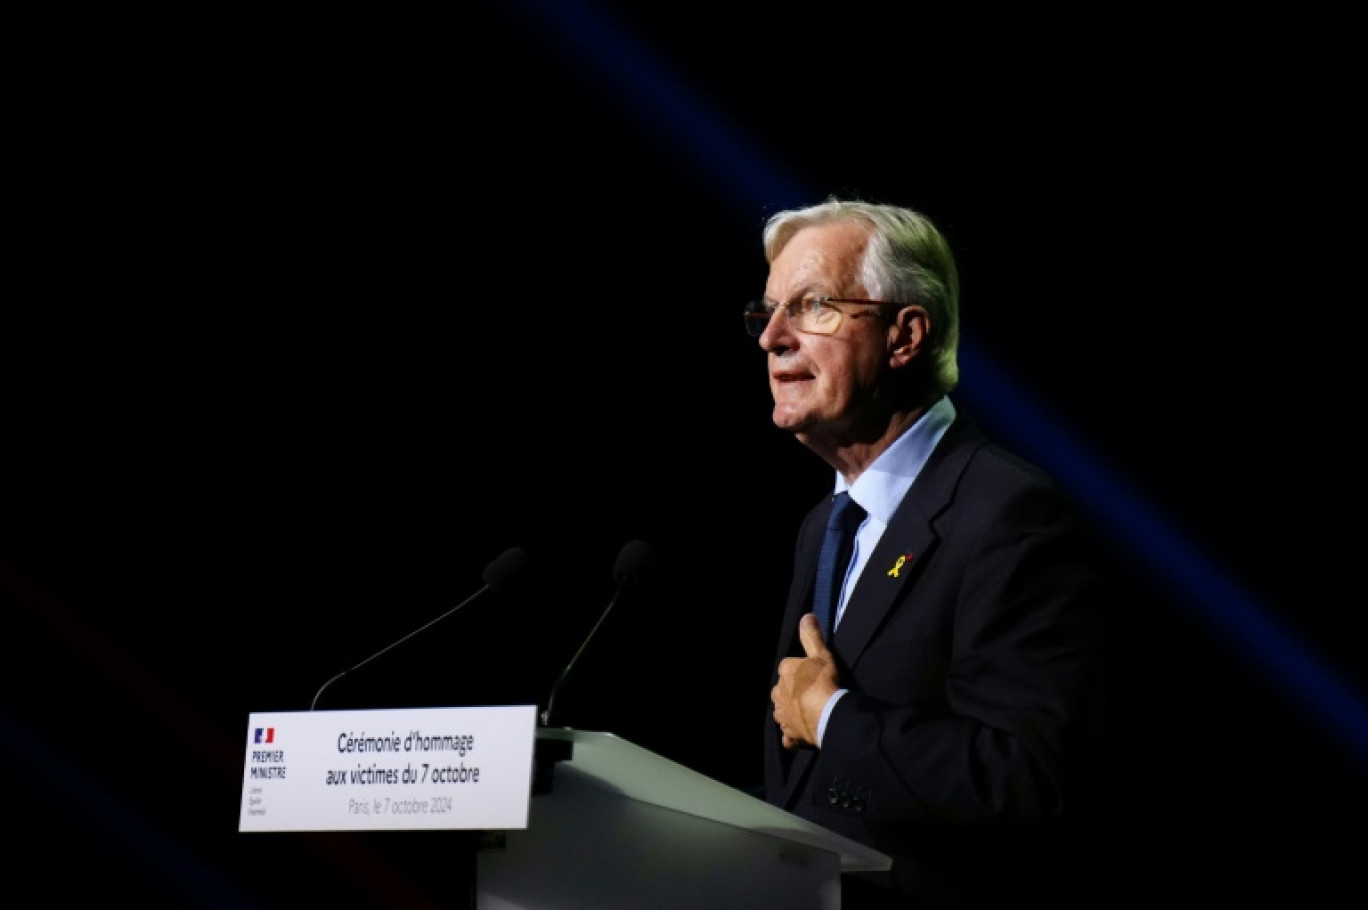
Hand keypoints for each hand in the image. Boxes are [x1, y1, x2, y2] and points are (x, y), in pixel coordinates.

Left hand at [771, 613, 839, 749]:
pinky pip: (788, 736)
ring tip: (809, 713)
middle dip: (793, 692)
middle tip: (813, 694)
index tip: (814, 674)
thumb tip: (806, 616)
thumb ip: (812, 636)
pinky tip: (801, 735)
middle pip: (783, 690)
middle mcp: (778, 694)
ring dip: (792, 713)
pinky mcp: (790, 734)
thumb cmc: (824, 682)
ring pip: (783, 712)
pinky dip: (792, 736)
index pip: (788, 668)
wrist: (828, 714)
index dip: (801, 671)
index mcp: (784, 672)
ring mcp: (782, 716)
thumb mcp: (821, 654)